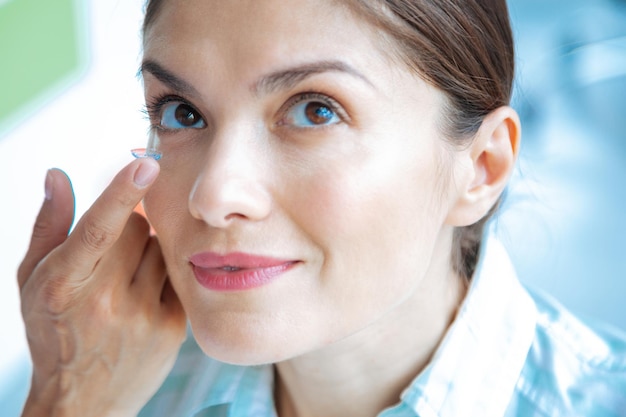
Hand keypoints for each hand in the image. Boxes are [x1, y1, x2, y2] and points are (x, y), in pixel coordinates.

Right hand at [18, 159, 185, 416]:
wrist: (83, 401)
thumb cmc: (52, 331)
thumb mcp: (32, 280)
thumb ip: (47, 225)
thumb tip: (59, 174)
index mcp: (64, 285)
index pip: (98, 230)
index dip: (120, 194)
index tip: (145, 163)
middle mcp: (105, 301)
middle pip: (136, 228)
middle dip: (127, 224)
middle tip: (114, 248)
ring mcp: (143, 316)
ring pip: (160, 248)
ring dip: (146, 249)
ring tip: (126, 276)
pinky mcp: (172, 327)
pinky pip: (177, 273)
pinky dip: (163, 272)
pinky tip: (145, 291)